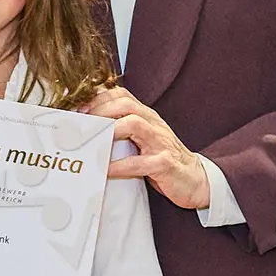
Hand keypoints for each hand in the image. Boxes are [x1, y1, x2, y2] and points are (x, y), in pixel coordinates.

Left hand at [84, 88, 208, 210]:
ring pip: (135, 124)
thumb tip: (91, 127)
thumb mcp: (145, 139)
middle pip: (126, 105)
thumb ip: (124, 129)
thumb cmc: (163, 159)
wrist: (195, 179)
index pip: (123, 95)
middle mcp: (154, 125)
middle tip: (82, 124)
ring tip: (92, 140)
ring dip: (110, 130)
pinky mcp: (165, 164)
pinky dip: (119, 166)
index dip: (99, 98)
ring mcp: (161, 143)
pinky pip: (139, 163)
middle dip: (101, 111)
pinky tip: (105, 170)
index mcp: (148, 117)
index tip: (80, 110)